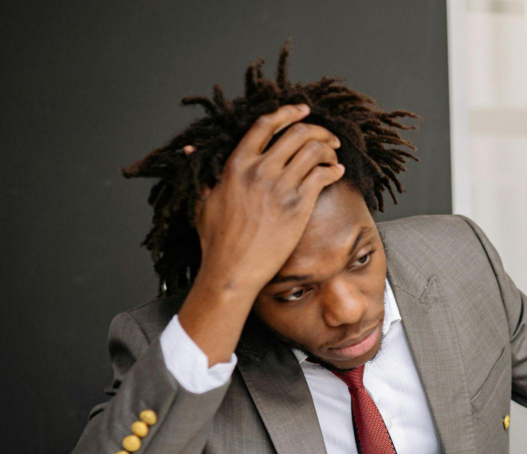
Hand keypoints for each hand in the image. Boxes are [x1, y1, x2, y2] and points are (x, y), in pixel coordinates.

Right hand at [191, 103, 344, 294]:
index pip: (266, 125)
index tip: (302, 110)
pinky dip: (334, 170)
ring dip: (328, 149)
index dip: (287, 112)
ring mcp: (280, 187)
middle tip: (328, 136)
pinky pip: (322, 176)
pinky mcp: (298, 206)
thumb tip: (189, 150)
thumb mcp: (202, 200)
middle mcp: (260, 170)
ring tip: (334, 156)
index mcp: (237, 165)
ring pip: (314, 151)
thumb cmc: (217, 240)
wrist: (233, 270)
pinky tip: (337, 173)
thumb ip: (203, 173)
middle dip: (317, 129)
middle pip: (297, 133)